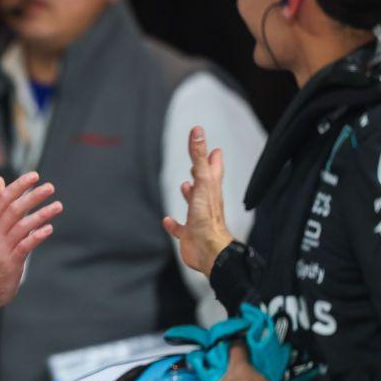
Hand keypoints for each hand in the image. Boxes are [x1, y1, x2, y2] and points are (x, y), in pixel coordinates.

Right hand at [0, 172, 61, 312]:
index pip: (1, 198)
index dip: (18, 186)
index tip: (33, 175)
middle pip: (13, 209)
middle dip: (32, 196)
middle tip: (50, 187)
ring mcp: (1, 247)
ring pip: (22, 225)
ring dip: (41, 214)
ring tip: (57, 206)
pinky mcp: (10, 262)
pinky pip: (25, 246)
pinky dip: (37, 236)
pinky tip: (49, 228)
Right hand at [162, 126, 233, 276]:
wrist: (208, 250)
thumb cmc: (207, 216)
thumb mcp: (202, 180)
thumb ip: (198, 156)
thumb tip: (198, 131)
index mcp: (211, 188)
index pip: (213, 168)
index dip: (212, 157)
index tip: (212, 148)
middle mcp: (206, 202)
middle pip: (205, 184)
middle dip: (202, 172)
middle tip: (199, 162)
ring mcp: (198, 218)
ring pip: (194, 203)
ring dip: (190, 194)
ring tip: (185, 185)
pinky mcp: (189, 234)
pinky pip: (180, 227)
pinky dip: (173, 223)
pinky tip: (167, 220)